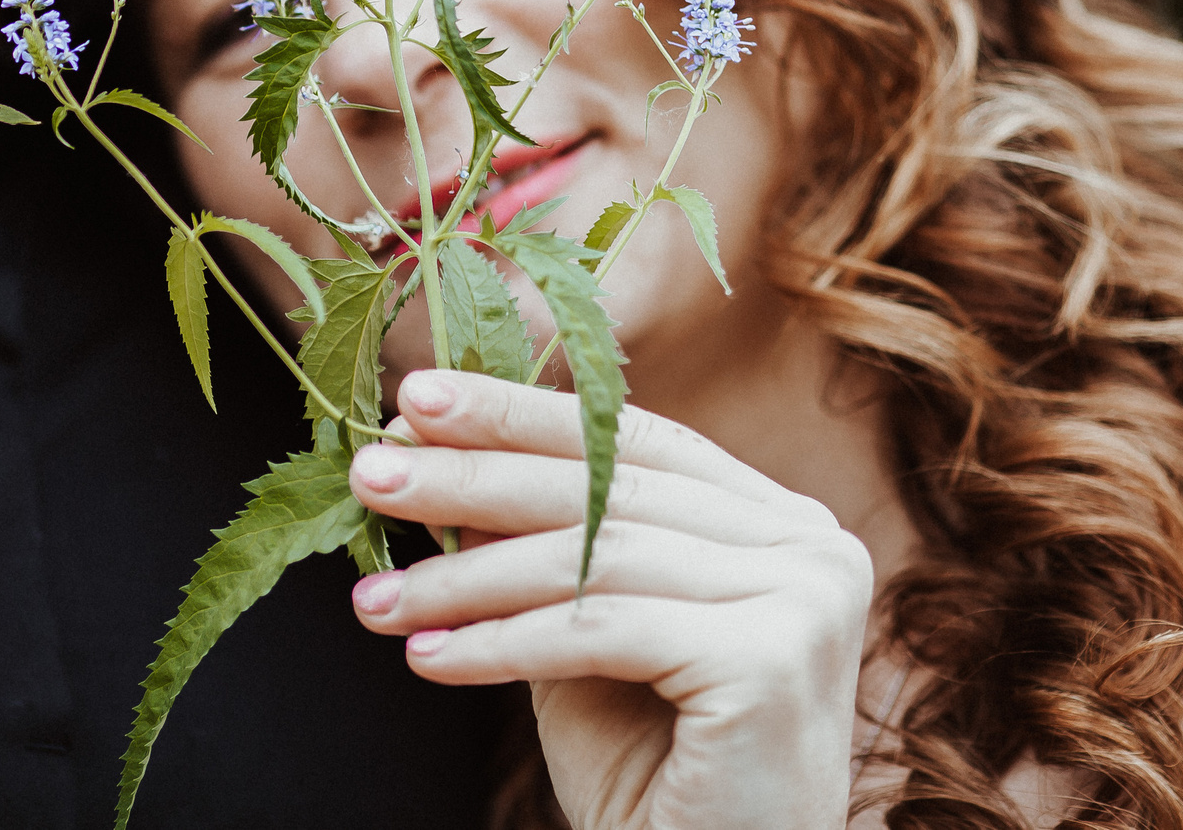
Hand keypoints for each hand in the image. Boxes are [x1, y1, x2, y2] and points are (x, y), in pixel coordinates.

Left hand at [347, 372, 873, 829]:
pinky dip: (502, 641)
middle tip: (371, 473)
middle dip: (476, 476)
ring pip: (597, 555)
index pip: (636, 439)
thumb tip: (438, 455)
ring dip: (467, 576)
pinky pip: (603, 628)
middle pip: (612, 485)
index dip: (522, 413)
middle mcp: (812, 545)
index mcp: (779, 522)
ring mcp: (806, 597)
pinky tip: (427, 657)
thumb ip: (538, 550)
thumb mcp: (581, 642)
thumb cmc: (656, 780)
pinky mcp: (772, 658)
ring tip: (376, 600)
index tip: (415, 401)